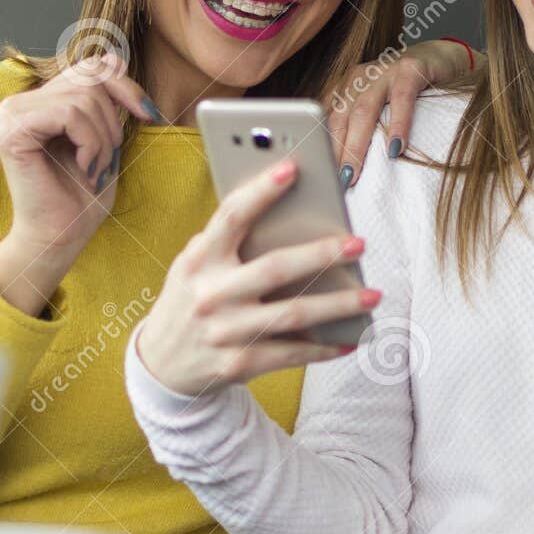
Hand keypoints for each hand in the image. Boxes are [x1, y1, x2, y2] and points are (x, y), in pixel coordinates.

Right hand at [0, 52, 159, 315]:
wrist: (64, 233)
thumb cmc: (83, 192)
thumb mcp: (106, 135)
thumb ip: (105, 97)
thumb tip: (113, 56)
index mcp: (42, 100)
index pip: (92, 67)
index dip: (126, 87)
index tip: (149, 116)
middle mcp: (21, 102)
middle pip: (91, 78)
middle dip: (114, 120)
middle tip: (107, 157)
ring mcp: (12, 113)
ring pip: (84, 98)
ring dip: (103, 139)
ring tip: (94, 166)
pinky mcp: (12, 130)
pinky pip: (70, 115)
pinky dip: (90, 143)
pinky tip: (84, 166)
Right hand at [133, 157, 380, 396]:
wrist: (161, 365)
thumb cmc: (192, 300)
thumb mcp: (195, 267)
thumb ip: (229, 244)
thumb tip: (293, 218)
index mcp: (198, 260)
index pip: (231, 217)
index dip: (261, 191)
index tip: (293, 168)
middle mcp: (210, 294)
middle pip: (275, 268)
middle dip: (322, 255)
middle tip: (359, 244)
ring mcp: (224, 332)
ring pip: (294, 314)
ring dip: (339, 305)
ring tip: (373, 296)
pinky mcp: (238, 364)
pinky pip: (291, 352)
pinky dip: (324, 348)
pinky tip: (350, 339)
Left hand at [327, 38, 480, 188]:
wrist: (442, 56)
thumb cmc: (409, 90)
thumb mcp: (381, 107)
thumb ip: (364, 127)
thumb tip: (349, 168)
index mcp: (348, 87)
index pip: (328, 120)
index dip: (322, 148)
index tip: (320, 175)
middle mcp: (360, 77)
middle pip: (341, 118)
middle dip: (335, 152)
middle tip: (334, 182)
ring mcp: (383, 71)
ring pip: (364, 110)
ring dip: (357, 145)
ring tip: (354, 173)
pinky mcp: (410, 69)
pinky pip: (401, 99)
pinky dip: (398, 125)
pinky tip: (396, 148)